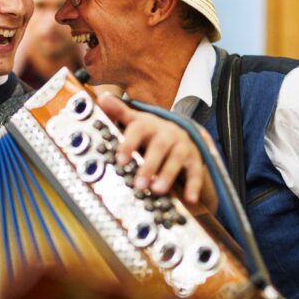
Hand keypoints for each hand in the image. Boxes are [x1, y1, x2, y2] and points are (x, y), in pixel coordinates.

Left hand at [98, 93, 213, 206]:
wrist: (181, 133)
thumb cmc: (151, 132)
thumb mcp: (136, 120)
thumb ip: (120, 112)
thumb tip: (102, 98)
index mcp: (149, 124)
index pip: (138, 130)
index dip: (129, 144)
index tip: (121, 160)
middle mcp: (167, 133)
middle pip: (159, 147)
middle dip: (149, 166)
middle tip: (139, 184)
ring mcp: (182, 146)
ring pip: (177, 159)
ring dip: (168, 174)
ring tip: (158, 190)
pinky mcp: (195, 159)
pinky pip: (196, 172)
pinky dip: (194, 186)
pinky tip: (190, 199)